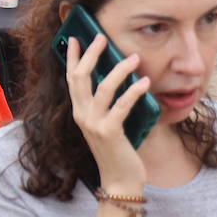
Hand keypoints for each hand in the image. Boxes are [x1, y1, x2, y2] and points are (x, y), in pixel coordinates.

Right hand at [66, 35, 149, 187]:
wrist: (119, 179)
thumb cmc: (117, 150)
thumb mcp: (106, 123)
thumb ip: (106, 105)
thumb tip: (117, 78)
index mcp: (79, 111)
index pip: (71, 78)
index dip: (72, 57)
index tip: (75, 38)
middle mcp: (81, 115)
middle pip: (80, 77)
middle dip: (90, 55)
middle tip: (102, 38)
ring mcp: (93, 123)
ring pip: (102, 88)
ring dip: (118, 70)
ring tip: (134, 58)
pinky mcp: (109, 132)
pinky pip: (121, 106)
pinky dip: (134, 92)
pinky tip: (145, 82)